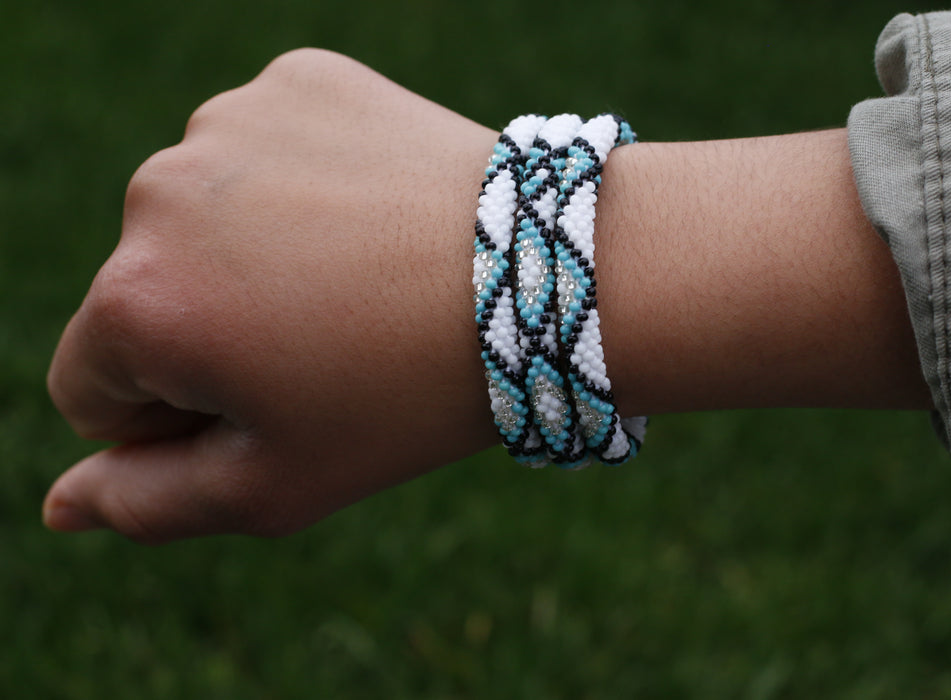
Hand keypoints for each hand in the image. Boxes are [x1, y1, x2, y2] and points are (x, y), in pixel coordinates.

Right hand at [46, 49, 498, 542]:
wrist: (549, 280)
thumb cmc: (409, 397)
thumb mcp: (278, 485)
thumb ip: (150, 504)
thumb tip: (59, 505)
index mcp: (136, 303)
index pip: (92, 390)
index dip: (180, 417)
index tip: (277, 400)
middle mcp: (158, 194)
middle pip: (142, 295)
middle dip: (213, 330)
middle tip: (331, 340)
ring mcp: (229, 123)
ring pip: (203, 220)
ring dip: (256, 254)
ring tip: (358, 277)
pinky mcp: (297, 80)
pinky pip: (264, 154)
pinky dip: (302, 188)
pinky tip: (371, 216)